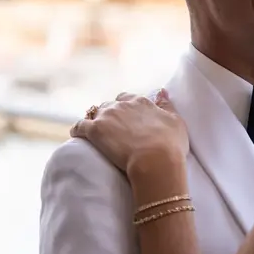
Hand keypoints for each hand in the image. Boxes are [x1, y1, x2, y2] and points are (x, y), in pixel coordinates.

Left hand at [71, 90, 188, 176]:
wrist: (155, 161)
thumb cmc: (170, 145)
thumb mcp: (176, 122)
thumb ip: (166, 106)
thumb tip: (161, 92)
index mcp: (141, 102)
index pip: (127, 98)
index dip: (125, 108)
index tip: (126, 119)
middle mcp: (122, 105)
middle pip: (109, 105)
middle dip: (109, 115)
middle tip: (112, 130)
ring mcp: (106, 117)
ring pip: (94, 113)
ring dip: (94, 121)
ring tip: (96, 134)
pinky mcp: (94, 131)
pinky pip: (79, 126)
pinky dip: (78, 130)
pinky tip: (77, 135)